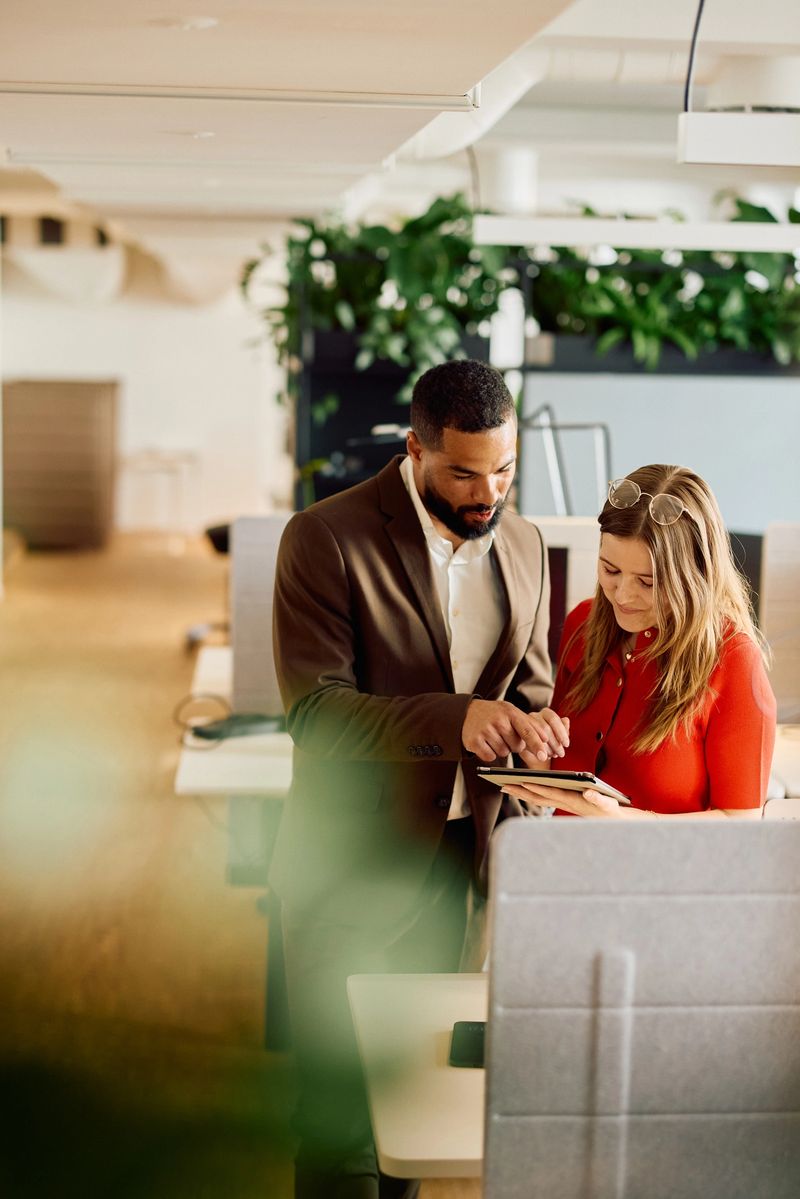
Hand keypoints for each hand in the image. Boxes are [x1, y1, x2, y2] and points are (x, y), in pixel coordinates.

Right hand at [462, 700, 569, 763]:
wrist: (467, 712)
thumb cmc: (496, 714)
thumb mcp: (512, 712)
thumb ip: (529, 724)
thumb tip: (546, 739)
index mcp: (510, 712)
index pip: (527, 731)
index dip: (536, 744)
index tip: (543, 756)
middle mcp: (498, 720)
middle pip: (516, 746)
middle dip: (514, 745)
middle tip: (504, 734)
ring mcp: (485, 730)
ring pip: (504, 753)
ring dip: (501, 748)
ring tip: (493, 736)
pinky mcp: (474, 741)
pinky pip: (491, 757)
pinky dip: (490, 753)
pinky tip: (485, 742)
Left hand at [500, 781, 621, 817]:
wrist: (615, 822)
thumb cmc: (610, 810)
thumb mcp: (608, 804)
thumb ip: (598, 798)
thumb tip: (587, 793)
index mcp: (573, 801)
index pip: (551, 793)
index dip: (536, 787)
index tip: (522, 781)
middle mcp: (564, 803)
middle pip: (538, 797)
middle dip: (521, 791)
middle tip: (503, 786)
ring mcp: (562, 804)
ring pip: (538, 798)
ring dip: (522, 792)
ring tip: (506, 787)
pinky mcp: (564, 803)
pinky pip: (544, 798)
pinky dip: (532, 793)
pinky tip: (522, 789)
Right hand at [517, 708, 569, 764]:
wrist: (537, 756)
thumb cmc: (550, 744)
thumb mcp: (560, 737)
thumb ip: (564, 728)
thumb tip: (566, 720)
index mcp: (545, 714)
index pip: (553, 718)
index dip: (561, 732)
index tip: (566, 744)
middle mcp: (534, 717)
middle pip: (545, 727)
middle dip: (555, 743)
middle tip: (560, 753)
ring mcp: (523, 726)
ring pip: (535, 735)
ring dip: (546, 749)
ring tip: (552, 755)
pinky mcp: (517, 737)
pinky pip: (526, 743)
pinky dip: (536, 751)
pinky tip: (542, 755)